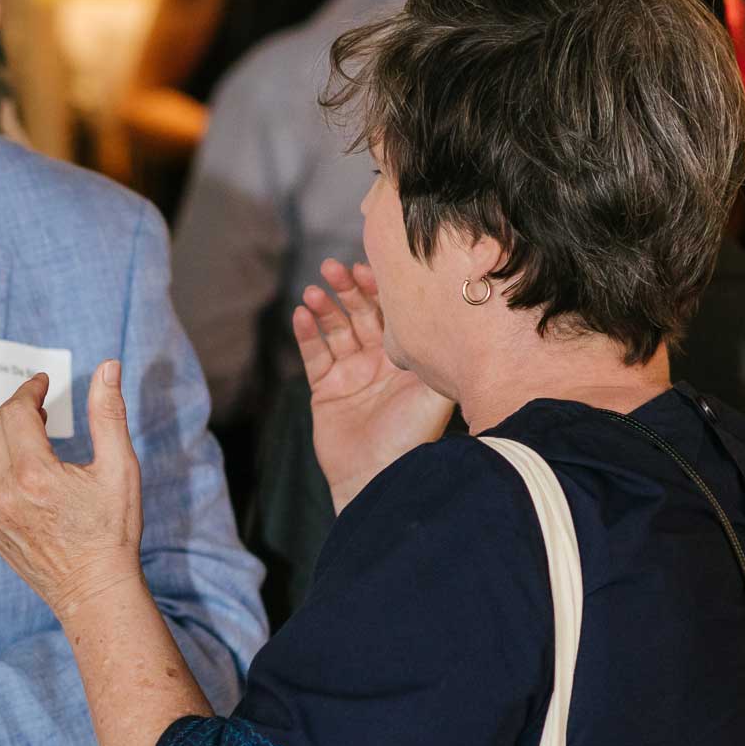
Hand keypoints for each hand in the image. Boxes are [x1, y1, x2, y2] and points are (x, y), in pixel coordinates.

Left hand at [0, 359, 141, 628]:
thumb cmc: (112, 532)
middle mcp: (3, 493)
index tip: (42, 383)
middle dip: (14, 408)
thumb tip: (107, 367)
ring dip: (3, 431)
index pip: (15, 412)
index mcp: (33, 474)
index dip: (28, 390)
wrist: (94, 590)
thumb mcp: (119, 468)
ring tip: (31, 427)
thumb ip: (109, 413)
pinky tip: (24, 462)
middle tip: (39, 402)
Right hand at [293, 259, 450, 510]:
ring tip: (314, 293)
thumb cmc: (412, 436)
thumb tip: (443, 306)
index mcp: (407, 358)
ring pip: (335, 329)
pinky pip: (313, 354)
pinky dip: (306, 333)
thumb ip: (435, 348)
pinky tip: (301, 314)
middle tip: (333, 269)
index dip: (378, 288)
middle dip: (347, 289)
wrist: (378, 476)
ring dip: (324, 308)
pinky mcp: (325, 390)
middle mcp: (379, 362)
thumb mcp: (434, 387)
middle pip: (361, 314)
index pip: (391, 312)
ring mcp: (351, 375)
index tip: (365, 269)